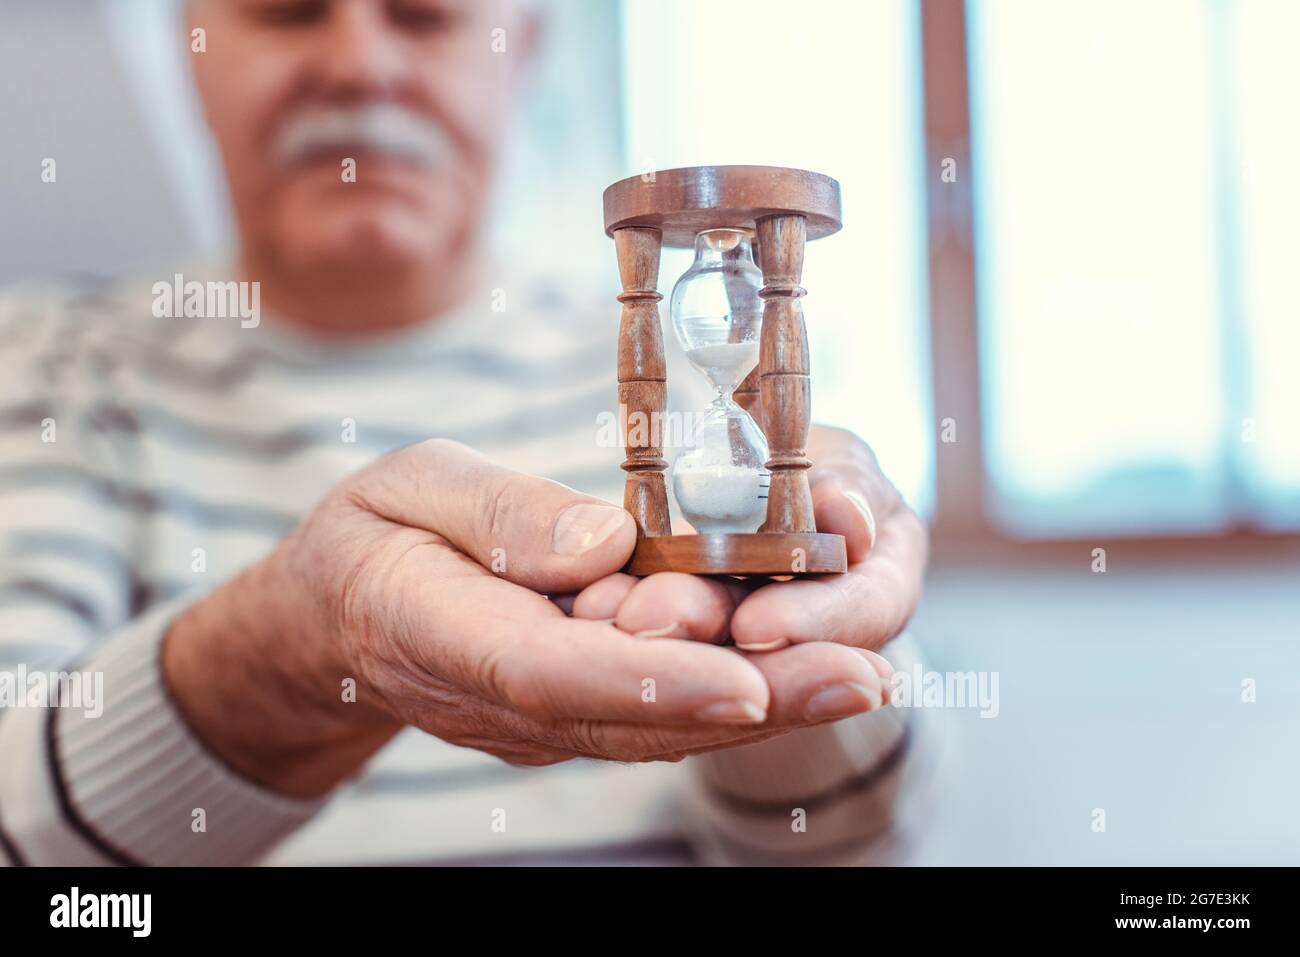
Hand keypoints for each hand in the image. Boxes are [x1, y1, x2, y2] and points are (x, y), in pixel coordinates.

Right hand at [163, 439, 895, 798]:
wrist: (332, 622)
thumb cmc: (371, 538)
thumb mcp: (408, 487)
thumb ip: (498, 516)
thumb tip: (605, 545)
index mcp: (442, 633)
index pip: (550, 672)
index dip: (650, 682)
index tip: (746, 684)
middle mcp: (499, 698)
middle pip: (631, 716)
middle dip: (754, 704)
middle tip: (860, 678)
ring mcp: (536, 716)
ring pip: (654, 724)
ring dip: (765, 708)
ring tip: (863, 678)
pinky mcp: (566, 708)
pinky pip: (650, 709)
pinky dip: (732, 698)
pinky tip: (808, 675)